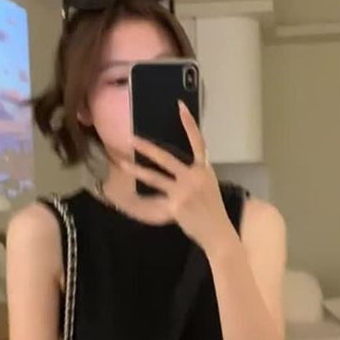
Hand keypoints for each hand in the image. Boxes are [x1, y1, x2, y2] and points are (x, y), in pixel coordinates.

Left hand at [116, 100, 235, 255]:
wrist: (218, 233)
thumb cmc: (212, 210)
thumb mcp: (208, 186)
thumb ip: (194, 173)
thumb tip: (173, 165)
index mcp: (205, 169)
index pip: (198, 142)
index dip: (189, 124)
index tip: (179, 106)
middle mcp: (195, 177)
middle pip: (167, 157)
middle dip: (147, 147)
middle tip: (131, 138)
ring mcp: (185, 191)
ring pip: (155, 177)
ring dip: (136, 169)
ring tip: (122, 162)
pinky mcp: (176, 206)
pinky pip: (155, 199)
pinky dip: (144, 198)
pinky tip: (129, 196)